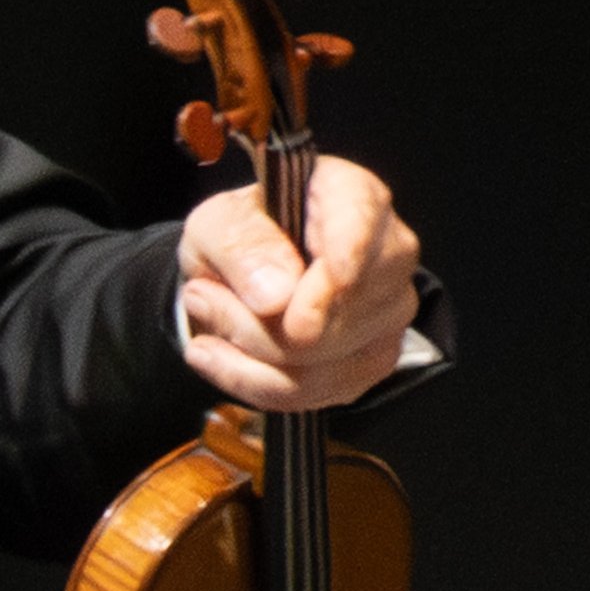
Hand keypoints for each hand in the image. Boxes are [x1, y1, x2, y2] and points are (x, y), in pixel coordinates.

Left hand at [181, 151, 420, 414]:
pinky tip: (222, 355)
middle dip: (260, 323)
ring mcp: (389, 312)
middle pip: (343, 310)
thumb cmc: (242, 237)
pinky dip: (255, 382)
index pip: (363, 225)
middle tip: (200, 296)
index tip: (308, 307)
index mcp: (353, 196)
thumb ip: (241, 244)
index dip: (342, 267)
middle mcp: (388, 253)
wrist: (243, 277)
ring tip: (208, 317)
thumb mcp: (217, 223)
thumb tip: (276, 295)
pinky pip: (314, 394)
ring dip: (249, 352)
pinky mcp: (373, 361)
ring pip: (325, 362)